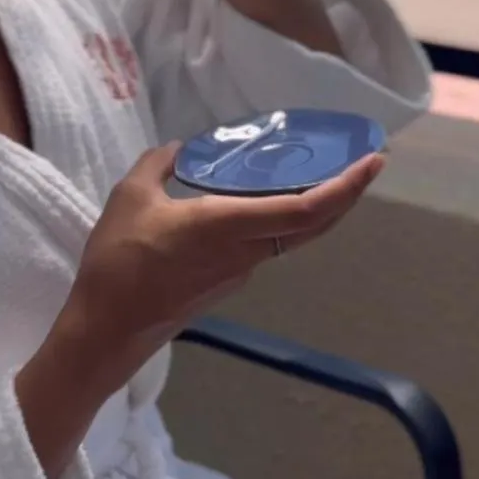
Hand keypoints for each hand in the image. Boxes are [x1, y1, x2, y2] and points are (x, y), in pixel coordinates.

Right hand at [55, 143, 385, 387]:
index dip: (345, 188)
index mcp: (229, 225)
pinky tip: (262, 199)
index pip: (306, 209)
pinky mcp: (225, 283)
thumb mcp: (130, 197)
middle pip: (313, 225)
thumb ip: (158, 164)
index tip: (371, 163)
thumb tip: (178, 149)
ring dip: (314, 207)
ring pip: (291, 236)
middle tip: (365, 163)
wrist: (108, 329)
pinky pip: (265, 244)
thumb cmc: (120, 261)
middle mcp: (246, 251)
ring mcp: (239, 272)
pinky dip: (280, 219)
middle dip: (346, 195)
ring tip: (316, 171)